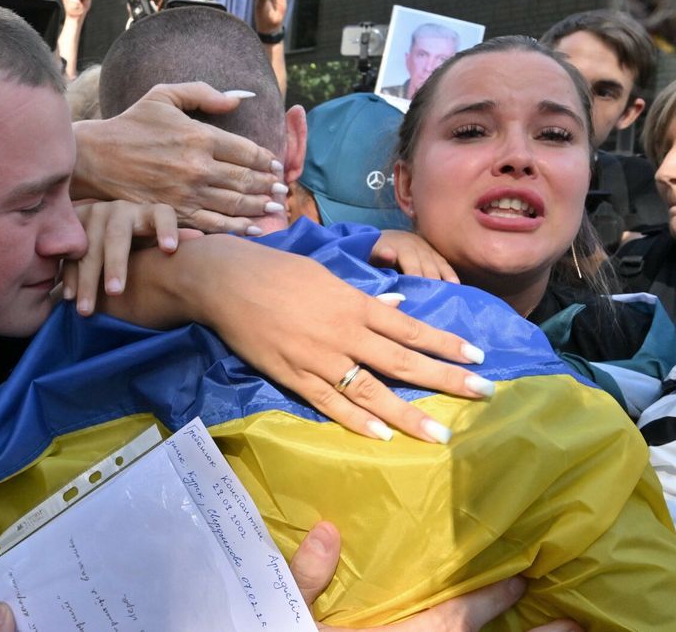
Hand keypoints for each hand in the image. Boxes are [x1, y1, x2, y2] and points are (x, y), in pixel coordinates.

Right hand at [62, 201, 182, 314]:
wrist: (98, 227)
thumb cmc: (138, 241)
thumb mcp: (154, 239)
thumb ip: (174, 240)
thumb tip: (201, 239)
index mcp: (146, 213)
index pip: (161, 214)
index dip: (166, 229)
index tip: (170, 250)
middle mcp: (119, 210)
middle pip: (118, 236)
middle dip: (116, 264)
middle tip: (115, 292)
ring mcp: (93, 215)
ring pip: (89, 248)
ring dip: (88, 278)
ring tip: (88, 309)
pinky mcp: (71, 225)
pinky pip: (67, 253)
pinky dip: (69, 276)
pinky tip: (70, 297)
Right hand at [71, 82, 286, 234]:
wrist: (96, 157)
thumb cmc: (130, 124)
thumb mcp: (164, 95)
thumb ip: (203, 92)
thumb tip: (239, 98)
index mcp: (199, 136)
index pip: (246, 150)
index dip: (266, 159)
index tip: (275, 165)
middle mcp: (198, 167)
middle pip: (245, 179)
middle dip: (268, 186)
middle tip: (281, 191)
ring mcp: (186, 193)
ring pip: (234, 203)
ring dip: (259, 207)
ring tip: (274, 209)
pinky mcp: (174, 213)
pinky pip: (213, 223)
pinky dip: (236, 228)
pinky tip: (252, 228)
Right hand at [185, 236, 490, 442]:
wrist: (226, 281)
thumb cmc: (276, 272)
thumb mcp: (326, 277)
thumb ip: (362, 298)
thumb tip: (396, 308)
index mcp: (354, 304)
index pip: (411, 329)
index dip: (446, 344)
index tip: (477, 357)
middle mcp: (344, 333)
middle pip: (403, 362)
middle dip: (446, 380)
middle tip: (483, 394)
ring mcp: (319, 358)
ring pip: (371, 391)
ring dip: (408, 414)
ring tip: (439, 434)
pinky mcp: (293, 376)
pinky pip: (329, 404)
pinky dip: (356, 421)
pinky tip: (381, 436)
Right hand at [293, 523, 581, 631]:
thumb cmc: (286, 631)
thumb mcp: (285, 612)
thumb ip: (305, 577)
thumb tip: (328, 531)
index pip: (455, 616)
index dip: (492, 596)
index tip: (526, 579)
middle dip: (525, 631)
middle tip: (574, 621)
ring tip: (545, 623)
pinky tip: (477, 628)